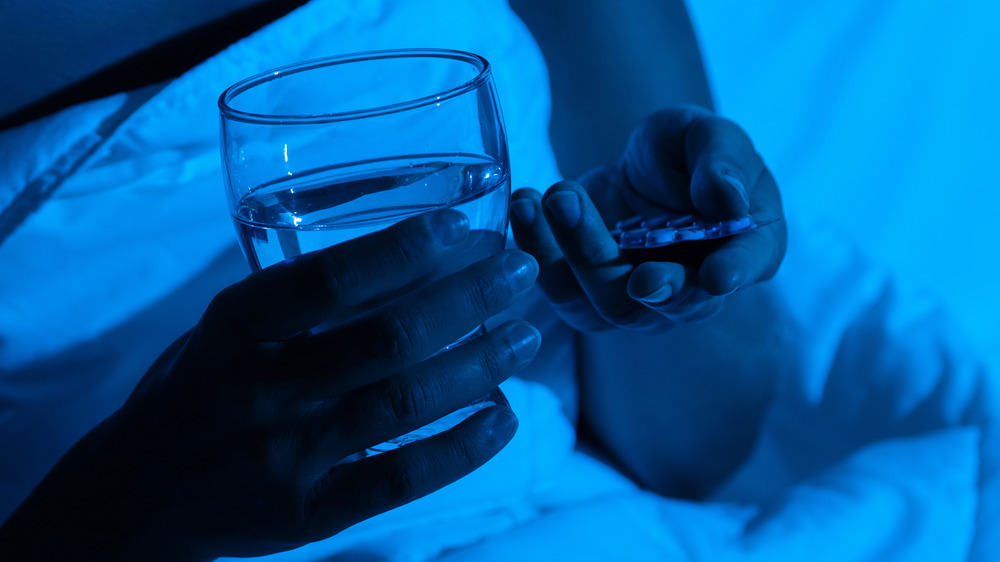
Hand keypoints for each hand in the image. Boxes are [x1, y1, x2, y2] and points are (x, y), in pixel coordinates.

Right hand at [0, 209, 539, 560]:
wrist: (136, 493)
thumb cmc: (197, 390)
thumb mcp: (225, 331)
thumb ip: (301, 300)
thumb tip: (419, 259)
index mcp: (236, 329)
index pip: (328, 281)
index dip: (402, 251)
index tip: (461, 225)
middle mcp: (262, 390)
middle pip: (387, 339)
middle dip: (468, 298)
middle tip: (520, 270)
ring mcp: (287, 457)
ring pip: (404, 404)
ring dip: (480, 364)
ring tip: (526, 334)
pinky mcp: (309, 513)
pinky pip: (401, 479)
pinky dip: (463, 447)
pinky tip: (505, 415)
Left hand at [510, 105, 785, 330]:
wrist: (644, 167)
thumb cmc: (691, 154)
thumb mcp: (709, 137)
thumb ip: (723, 164)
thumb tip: (727, 201)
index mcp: (743, 248)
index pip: (745, 266)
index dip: (734, 273)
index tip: (717, 275)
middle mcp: (694, 288)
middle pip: (668, 299)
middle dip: (634, 269)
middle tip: (594, 219)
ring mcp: (638, 301)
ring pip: (607, 301)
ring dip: (576, 252)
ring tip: (556, 196)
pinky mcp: (588, 295)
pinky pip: (560, 288)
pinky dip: (537, 249)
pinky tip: (525, 205)